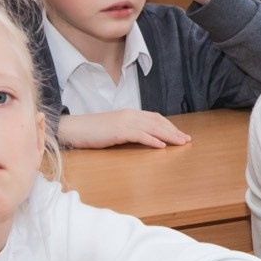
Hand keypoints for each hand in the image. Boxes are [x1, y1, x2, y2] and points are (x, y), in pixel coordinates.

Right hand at [57, 109, 191, 149]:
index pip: (155, 118)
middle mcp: (129, 115)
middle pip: (157, 122)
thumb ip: (128, 131)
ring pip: (152, 127)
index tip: (180, 134)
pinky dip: (152, 140)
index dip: (169, 125)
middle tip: (187, 139)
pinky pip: (139, 135)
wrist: (73, 128)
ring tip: (180, 142)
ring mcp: (124, 122)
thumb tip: (143, 138)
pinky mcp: (118, 131)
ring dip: (168, 136)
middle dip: (174, 131)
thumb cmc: (92, 131)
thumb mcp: (114, 129)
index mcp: (129, 114)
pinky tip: (161, 146)